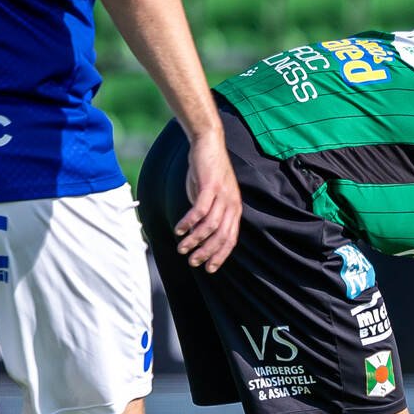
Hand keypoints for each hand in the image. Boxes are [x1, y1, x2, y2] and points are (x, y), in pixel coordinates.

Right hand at [175, 131, 241, 272]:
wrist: (208, 144)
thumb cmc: (207, 173)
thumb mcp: (210, 198)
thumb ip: (207, 216)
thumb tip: (196, 235)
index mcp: (234, 209)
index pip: (231, 239)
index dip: (220, 255)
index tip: (209, 268)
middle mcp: (232, 204)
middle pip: (221, 236)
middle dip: (206, 252)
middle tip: (192, 261)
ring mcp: (222, 195)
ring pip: (210, 226)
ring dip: (195, 240)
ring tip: (182, 248)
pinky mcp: (209, 186)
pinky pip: (199, 211)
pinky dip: (188, 223)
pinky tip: (179, 230)